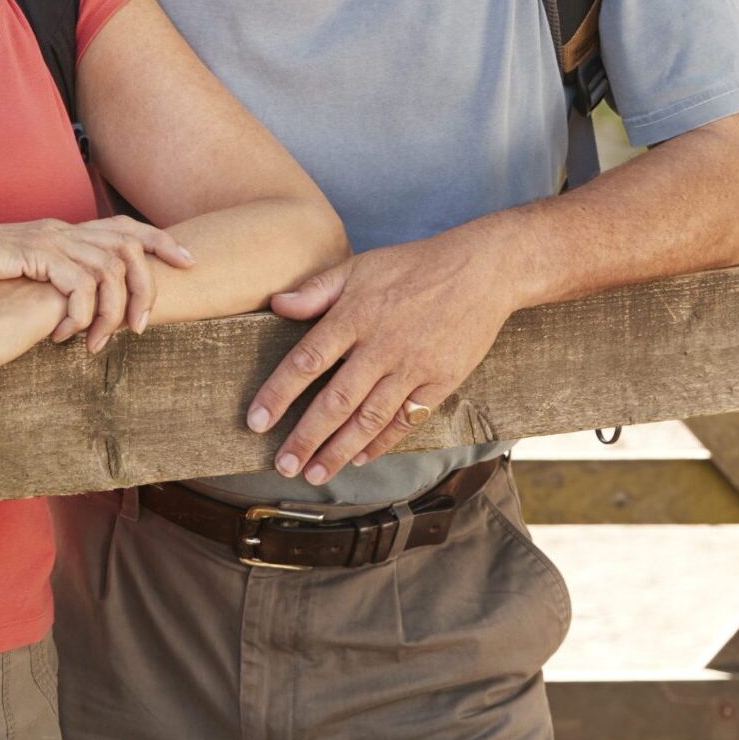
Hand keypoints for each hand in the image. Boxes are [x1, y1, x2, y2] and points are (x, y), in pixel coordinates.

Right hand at [0, 217, 194, 353]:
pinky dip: (80, 313)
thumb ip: (57, 281)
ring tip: (101, 342)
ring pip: (109, 270)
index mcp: (68, 232)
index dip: (162, 241)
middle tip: (144, 325)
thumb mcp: (29, 274)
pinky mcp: (35, 255)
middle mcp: (66, 231)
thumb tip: (82, 306)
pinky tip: (64, 335)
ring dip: (112, 311)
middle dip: (148, 285)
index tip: (191, 261)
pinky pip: (78, 283)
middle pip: (130, 247)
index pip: (128, 227)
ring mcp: (52, 240)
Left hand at [247, 227, 521, 484]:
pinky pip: (406, 419)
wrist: (481, 270)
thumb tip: (277, 304)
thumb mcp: (361, 266)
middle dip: (306, 438)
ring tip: (315, 474)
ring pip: (369, 418)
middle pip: (336, 401)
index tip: (256, 422)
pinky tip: (360, 458)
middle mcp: (381, 345)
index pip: (307, 361)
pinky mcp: (440, 381)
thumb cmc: (415, 266)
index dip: (279, 394)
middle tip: (283, 465)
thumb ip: (317, 289)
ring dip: (339, 450)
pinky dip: (382, 442)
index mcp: (355, 315)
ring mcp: (413, 366)